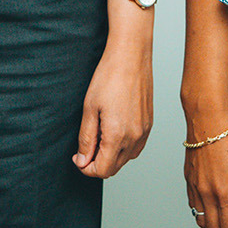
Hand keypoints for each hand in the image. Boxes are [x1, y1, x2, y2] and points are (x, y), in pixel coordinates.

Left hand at [74, 33, 152, 178]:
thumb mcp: (89, 109)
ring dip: (110, 155)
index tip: (78, 157)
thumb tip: (83, 161)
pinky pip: (136, 147)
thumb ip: (86, 139)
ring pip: (126, 158)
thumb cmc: (109, 78)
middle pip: (114, 167)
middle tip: (85, 147)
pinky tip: (112, 131)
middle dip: (97, 163)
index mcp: (118, 136)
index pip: (102, 170)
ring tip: (98, 135)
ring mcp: (145, 132)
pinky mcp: (149, 124)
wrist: (131, 57)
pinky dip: (122, 147)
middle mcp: (135, 138)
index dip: (86, 168)